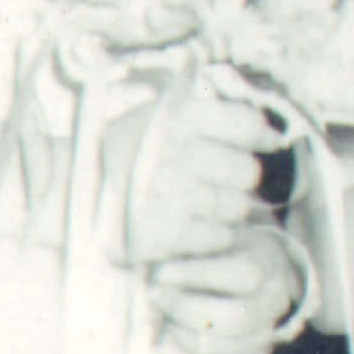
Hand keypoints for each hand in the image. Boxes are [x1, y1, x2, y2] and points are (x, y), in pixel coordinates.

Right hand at [113, 84, 289, 265]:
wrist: (79, 196)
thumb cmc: (134, 154)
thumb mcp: (164, 119)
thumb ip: (214, 117)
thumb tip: (274, 136)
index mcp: (175, 118)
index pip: (244, 123)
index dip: (260, 134)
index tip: (268, 142)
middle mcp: (172, 153)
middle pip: (248, 172)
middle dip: (241, 179)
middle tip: (223, 181)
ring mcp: (166, 194)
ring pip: (236, 207)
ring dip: (227, 210)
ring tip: (201, 204)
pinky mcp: (162, 233)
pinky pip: (219, 236)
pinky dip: (214, 235)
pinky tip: (194, 226)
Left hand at [145, 217, 308, 353]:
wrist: (234, 264)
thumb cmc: (211, 243)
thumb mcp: (206, 225)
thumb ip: (191, 231)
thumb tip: (164, 262)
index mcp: (267, 266)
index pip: (245, 276)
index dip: (198, 275)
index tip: (162, 271)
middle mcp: (270, 305)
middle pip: (236, 318)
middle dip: (185, 307)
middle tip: (154, 294)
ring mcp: (257, 337)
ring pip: (217, 348)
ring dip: (177, 331)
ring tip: (158, 314)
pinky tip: (161, 344)